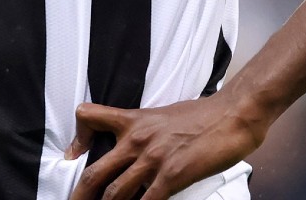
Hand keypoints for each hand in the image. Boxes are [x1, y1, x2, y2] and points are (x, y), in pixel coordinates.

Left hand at [64, 90, 268, 199]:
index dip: (77, 139)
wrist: (233, 114)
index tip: (72, 156)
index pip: (90, 118)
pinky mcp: (172, 176)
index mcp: (134, 121)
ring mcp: (153, 159)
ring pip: (115, 193)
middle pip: (96, 173)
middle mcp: (137, 140)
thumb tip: (135, 149)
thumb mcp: (163, 115)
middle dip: (81, 196)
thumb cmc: (203, 115)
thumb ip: (144, 131)